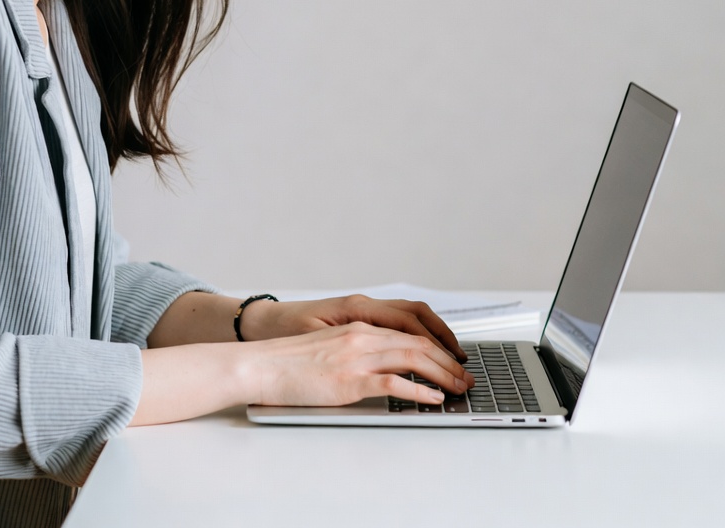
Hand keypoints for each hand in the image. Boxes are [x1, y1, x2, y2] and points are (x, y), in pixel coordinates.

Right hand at [252, 322, 473, 406]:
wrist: (260, 364)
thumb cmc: (289, 359)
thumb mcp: (329, 345)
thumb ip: (357, 349)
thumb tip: (385, 364)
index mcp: (357, 325)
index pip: (409, 328)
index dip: (437, 343)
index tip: (453, 358)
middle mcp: (361, 335)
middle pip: (417, 341)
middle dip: (448, 360)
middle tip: (466, 377)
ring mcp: (355, 356)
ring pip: (411, 357)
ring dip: (441, 374)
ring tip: (458, 388)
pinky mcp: (348, 380)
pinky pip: (392, 382)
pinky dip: (418, 390)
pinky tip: (432, 399)